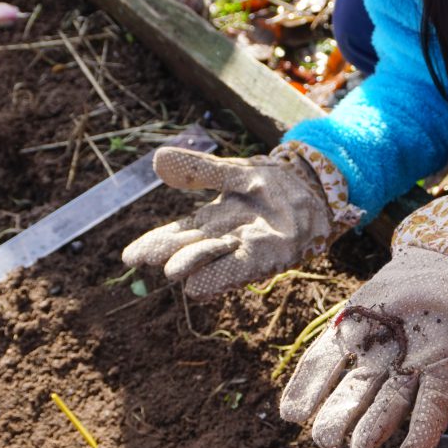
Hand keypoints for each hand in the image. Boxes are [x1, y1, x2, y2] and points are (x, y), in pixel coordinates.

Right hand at [122, 143, 360, 298]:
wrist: (318, 188)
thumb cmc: (272, 183)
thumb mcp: (233, 172)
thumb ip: (199, 171)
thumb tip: (157, 161)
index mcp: (213, 221)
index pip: (178, 234)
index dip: (155, 244)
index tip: (130, 256)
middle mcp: (227, 239)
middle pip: (193, 247)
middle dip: (170, 253)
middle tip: (142, 258)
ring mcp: (249, 248)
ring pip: (216, 259)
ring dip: (195, 265)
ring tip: (172, 271)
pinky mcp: (274, 253)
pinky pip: (245, 266)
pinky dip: (224, 275)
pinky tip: (201, 286)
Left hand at [280, 193, 447, 447]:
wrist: (432, 260)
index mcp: (440, 370)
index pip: (431, 408)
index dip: (420, 436)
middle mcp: (404, 370)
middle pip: (385, 404)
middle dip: (368, 426)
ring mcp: (374, 354)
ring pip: (353, 388)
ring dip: (336, 411)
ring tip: (319, 438)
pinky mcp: (348, 335)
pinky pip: (324, 361)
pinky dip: (308, 383)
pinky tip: (290, 409)